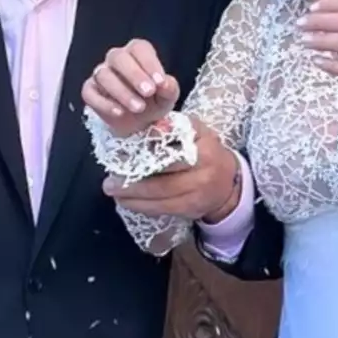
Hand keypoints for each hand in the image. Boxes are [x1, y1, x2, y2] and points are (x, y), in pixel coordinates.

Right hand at [81, 39, 180, 137]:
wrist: (139, 123)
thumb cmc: (154, 101)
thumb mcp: (167, 96)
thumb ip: (169, 88)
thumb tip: (165, 84)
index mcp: (136, 53)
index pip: (139, 48)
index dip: (149, 63)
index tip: (160, 82)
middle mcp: (116, 60)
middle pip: (118, 57)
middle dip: (134, 74)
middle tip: (148, 92)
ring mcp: (100, 74)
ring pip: (104, 75)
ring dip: (122, 92)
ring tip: (139, 108)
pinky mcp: (90, 91)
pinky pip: (90, 93)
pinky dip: (104, 103)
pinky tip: (119, 112)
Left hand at [103, 119, 239, 221]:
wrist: (229, 180)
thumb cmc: (206, 150)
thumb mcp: (196, 131)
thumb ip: (174, 127)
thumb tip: (153, 127)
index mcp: (202, 151)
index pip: (170, 157)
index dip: (144, 160)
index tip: (122, 159)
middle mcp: (202, 175)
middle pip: (162, 183)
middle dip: (132, 185)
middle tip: (109, 184)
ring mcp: (197, 195)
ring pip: (161, 199)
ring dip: (134, 199)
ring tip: (113, 193)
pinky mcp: (192, 210)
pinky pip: (164, 210)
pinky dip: (143, 207)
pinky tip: (127, 202)